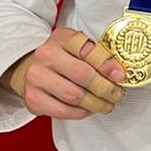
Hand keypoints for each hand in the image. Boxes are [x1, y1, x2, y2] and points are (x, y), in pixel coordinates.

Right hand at [2, 28, 127, 120]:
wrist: (30, 69)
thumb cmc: (61, 59)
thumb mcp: (78, 48)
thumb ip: (97, 56)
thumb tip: (118, 74)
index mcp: (61, 37)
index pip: (88, 49)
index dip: (107, 64)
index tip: (120, 75)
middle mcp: (46, 55)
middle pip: (83, 75)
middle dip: (105, 88)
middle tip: (116, 94)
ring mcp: (36, 77)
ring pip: (74, 96)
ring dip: (96, 104)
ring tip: (106, 104)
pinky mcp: (33, 98)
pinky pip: (64, 111)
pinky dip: (81, 113)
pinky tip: (89, 109)